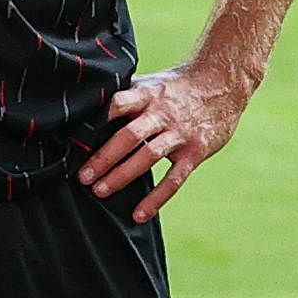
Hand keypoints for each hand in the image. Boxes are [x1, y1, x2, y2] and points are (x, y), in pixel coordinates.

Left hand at [82, 59, 253, 218]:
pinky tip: (139, 214)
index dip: (97, 119)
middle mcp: (162, 113)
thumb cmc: (178, 86)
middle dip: (104, 157)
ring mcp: (180, 133)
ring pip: (148, 156)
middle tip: (83, 176)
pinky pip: (174, 179)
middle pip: (129, 135)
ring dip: (122, 175)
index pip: (118, 104)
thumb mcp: (151, 83)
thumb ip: (125, 96)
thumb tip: (87, 108)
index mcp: (147, 94)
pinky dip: (156, 198)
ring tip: (101, 191)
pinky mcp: (195, 151)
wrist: (223, 83)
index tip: (75, 139)